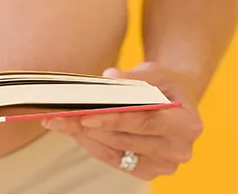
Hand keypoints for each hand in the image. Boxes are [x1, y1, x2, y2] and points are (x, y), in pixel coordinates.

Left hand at [41, 62, 203, 179]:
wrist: (174, 101)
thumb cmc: (163, 84)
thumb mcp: (154, 72)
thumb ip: (133, 76)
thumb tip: (109, 77)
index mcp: (188, 124)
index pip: (145, 122)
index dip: (115, 120)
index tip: (86, 116)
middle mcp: (178, 150)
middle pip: (124, 139)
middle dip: (89, 126)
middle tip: (58, 116)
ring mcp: (162, 165)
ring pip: (113, 151)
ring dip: (82, 135)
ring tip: (56, 120)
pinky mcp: (145, 171)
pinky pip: (111, 158)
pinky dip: (89, 143)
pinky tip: (69, 129)